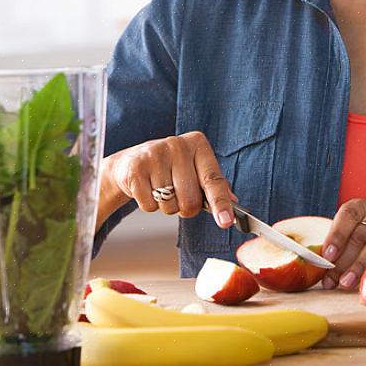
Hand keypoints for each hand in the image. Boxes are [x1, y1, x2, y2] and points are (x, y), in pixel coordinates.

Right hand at [99, 131, 236, 228]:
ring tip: (160, 189)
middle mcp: (177, 145)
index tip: (226, 221)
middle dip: (186, 207)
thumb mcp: (195, 168)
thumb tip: (234, 202)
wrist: (131, 162)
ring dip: (166, 207)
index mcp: (197, 144)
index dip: (220, 203)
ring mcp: (154, 155)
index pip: (213, 179)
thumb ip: (215, 184)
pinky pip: (149, 205)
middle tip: (178, 196)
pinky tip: (146, 189)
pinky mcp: (136, 169)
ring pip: (169, 205)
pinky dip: (149, 205)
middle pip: (190, 199)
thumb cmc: (171, 167)